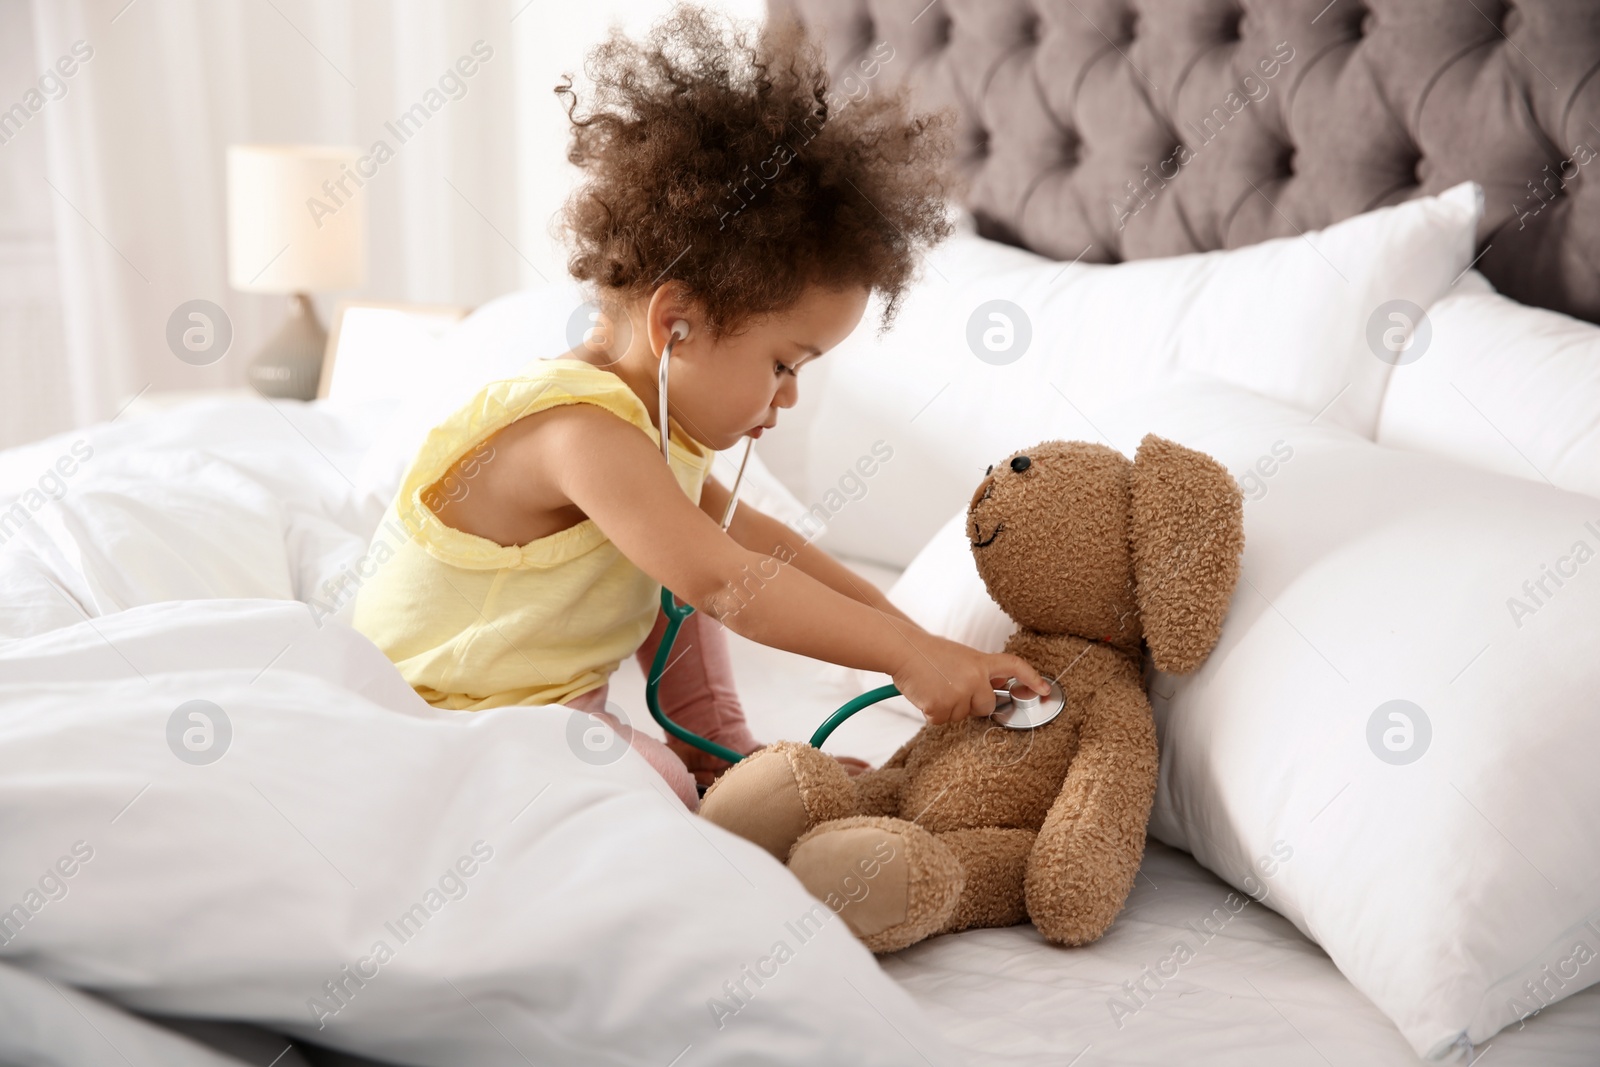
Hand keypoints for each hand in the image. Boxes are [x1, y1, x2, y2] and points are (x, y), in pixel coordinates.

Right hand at [889, 631, 1050, 725]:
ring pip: (962, 716)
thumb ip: (978, 672)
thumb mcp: (960, 656)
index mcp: (981, 662)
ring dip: (949, 707)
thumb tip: (992, 689)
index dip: (1032, 679)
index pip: (1014, 667)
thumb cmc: (928, 652)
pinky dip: (933, 712)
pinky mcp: (941, 708)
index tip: (1044, 689)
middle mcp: (974, 679)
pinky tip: (926, 695)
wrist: (902, 650)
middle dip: (972, 703)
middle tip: (950, 687)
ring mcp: (958, 694)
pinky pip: (943, 721)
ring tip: (935, 686)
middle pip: (987, 706)